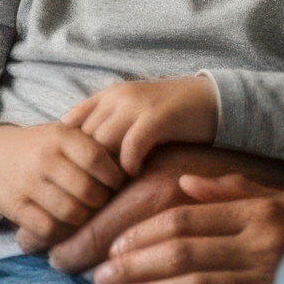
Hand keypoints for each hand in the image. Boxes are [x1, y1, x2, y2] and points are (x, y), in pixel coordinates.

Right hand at [0, 122, 129, 244]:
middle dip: (101, 202)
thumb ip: (93, 147)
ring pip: (72, 213)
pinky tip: (63, 223)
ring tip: (84, 213)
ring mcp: (27, 183)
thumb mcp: (63, 135)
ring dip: (83, 219)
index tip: (117, 183)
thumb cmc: (40, 148)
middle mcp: (43, 158)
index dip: (114, 176)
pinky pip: (50, 228)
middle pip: (89, 191)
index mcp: (59, 136)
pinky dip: (61, 231)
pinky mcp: (15, 206)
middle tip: (101, 202)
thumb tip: (135, 167)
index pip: (98, 159)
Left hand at [64, 76, 218, 174]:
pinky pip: (131, 145)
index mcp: (107, 95)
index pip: (70, 123)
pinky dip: (129, 163)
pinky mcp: (157, 116)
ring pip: (102, 141)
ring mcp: (136, 105)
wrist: (213, 99)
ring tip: (114, 185)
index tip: (77, 173)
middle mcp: (116, 97)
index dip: (70, 151)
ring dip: (106, 167)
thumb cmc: (171, 114)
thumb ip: (109, 126)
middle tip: (95, 187)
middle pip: (84, 136)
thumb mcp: (133, 114)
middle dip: (86, 164)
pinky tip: (135, 173)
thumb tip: (81, 158)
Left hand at [86, 172, 283, 283]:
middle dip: (134, 267)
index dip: (142, 233)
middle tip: (100, 277)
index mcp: (255, 213)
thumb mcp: (276, 195)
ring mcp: (265, 283)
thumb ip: (229, 189)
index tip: (112, 245)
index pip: (184, 220)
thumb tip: (183, 182)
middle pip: (182, 256)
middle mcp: (259, 247)